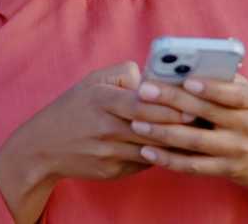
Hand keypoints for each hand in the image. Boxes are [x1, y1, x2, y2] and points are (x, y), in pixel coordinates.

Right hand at [0, 61, 196, 222]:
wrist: (42, 149)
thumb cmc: (73, 108)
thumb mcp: (92, 81)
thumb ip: (125, 74)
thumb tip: (155, 79)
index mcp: (102, 101)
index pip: (142, 103)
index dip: (170, 103)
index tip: (193, 100)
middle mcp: (106, 129)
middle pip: (152, 128)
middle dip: (180, 123)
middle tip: (205, 117)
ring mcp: (109, 154)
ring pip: (152, 149)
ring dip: (176, 143)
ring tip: (199, 134)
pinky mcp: (112, 172)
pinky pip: (144, 163)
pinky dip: (160, 156)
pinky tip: (177, 149)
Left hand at [131, 74, 247, 217]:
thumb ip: (227, 82)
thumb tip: (191, 64)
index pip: (231, 92)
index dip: (209, 87)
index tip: (185, 79)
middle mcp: (246, 126)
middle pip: (205, 114)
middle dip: (172, 102)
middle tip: (144, 92)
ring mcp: (236, 150)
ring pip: (195, 142)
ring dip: (163, 133)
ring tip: (137, 124)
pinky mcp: (226, 170)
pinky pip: (194, 166)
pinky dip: (169, 160)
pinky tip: (148, 151)